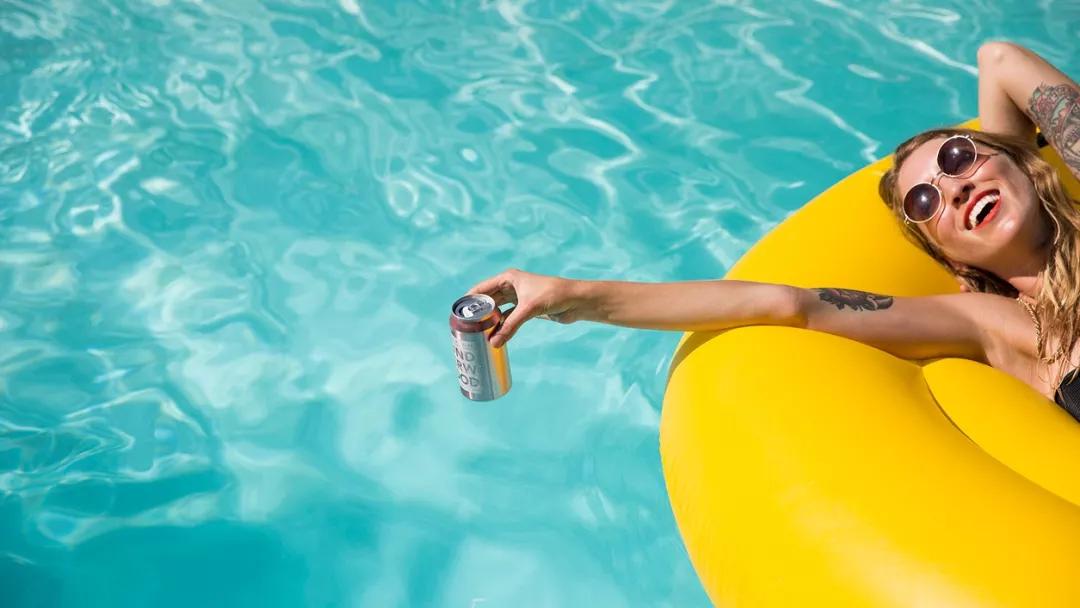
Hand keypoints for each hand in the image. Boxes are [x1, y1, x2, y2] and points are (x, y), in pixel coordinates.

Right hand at [466, 268, 581, 346]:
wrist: (576, 300)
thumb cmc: (554, 295)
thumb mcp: (529, 310)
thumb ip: (510, 326)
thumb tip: (494, 344)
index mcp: (508, 278)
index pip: (482, 288)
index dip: (469, 300)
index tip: (458, 313)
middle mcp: (511, 286)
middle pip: (488, 300)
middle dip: (478, 313)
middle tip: (466, 327)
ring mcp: (519, 298)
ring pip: (498, 310)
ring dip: (490, 321)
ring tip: (478, 334)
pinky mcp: (526, 309)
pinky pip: (509, 318)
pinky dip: (502, 326)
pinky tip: (495, 336)